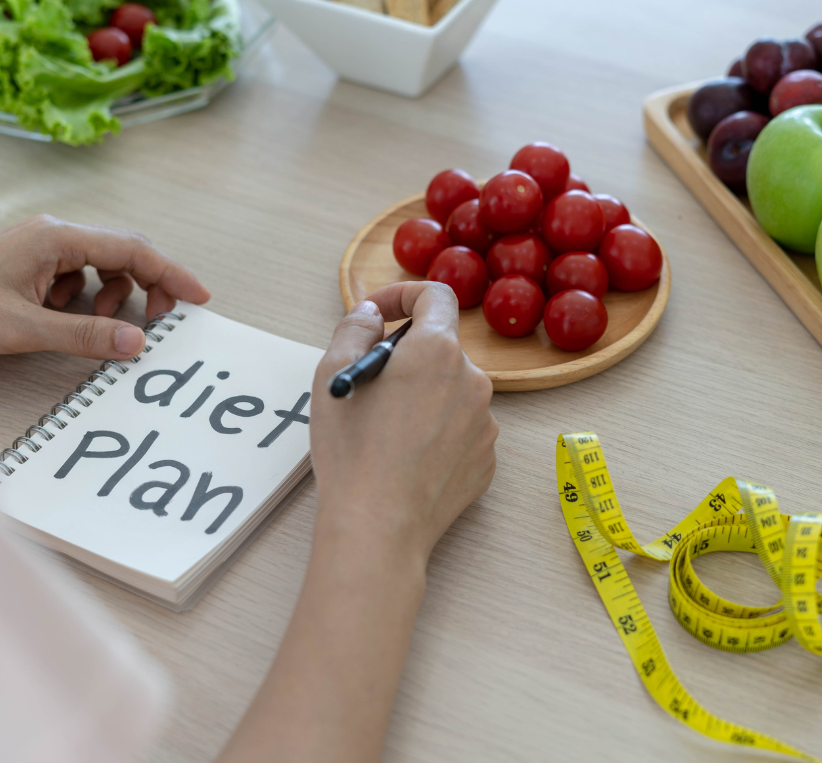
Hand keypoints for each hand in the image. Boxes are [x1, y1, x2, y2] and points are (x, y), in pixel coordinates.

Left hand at [0, 215, 209, 359]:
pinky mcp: (35, 264)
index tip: (198, 297)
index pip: (132, 249)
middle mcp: (55, 236)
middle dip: (150, 284)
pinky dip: (89, 296)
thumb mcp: (23, 326)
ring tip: (106, 320)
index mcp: (57, 239)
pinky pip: (81, 275)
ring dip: (117, 293)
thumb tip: (137, 342)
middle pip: (125, 252)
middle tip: (160, 319)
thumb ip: (85, 333)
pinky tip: (68, 313)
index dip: (170, 273)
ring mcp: (44, 248)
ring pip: (105, 265)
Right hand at [310, 281, 498, 565]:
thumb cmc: (352, 453)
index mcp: (436, 351)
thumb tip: (371, 313)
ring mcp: (485, 422)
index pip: (434, 296)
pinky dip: (438, 431)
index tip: (378, 315)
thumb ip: (354, 330)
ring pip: (452, 390)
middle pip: (440, 348)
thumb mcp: (334, 379)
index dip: (402, 295)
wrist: (378, 527)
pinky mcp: (487, 458)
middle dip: (406, 357)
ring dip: (423, 395)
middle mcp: (473, 380)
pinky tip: (409, 457)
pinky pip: (462, 428)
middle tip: (372, 386)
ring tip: (387, 430)